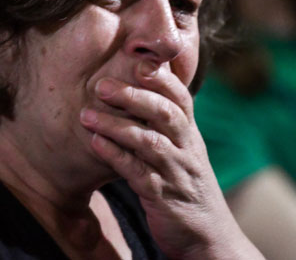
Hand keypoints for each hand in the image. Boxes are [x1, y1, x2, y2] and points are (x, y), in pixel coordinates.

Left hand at [79, 61, 262, 258]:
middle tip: (100, 85)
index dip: (161, 78)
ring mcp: (177, 172)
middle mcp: (187, 148)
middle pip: (164, 113)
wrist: (209, 235)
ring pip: (149, 142)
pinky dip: (115, 157)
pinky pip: (138, 173)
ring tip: (86, 115)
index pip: (180, 97)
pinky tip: (94, 145)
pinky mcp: (164, 197)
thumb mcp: (182, 150)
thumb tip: (139, 88)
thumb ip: (164, 123)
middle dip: (133, 96)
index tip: (137, 60)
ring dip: (116, 126)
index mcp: (190, 133)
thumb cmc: (187, 185)